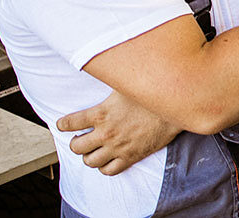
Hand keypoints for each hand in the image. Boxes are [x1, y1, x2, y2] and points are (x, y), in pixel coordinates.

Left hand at [56, 90, 181, 175]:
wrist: (175, 109)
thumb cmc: (151, 93)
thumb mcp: (125, 84)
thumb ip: (110, 81)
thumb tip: (101, 67)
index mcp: (101, 113)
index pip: (70, 123)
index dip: (63, 124)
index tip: (63, 124)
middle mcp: (106, 133)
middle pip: (77, 147)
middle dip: (75, 143)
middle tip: (81, 138)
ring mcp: (118, 147)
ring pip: (90, 162)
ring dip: (88, 156)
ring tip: (93, 149)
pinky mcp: (131, 157)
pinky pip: (109, 171)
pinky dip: (104, 167)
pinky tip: (107, 159)